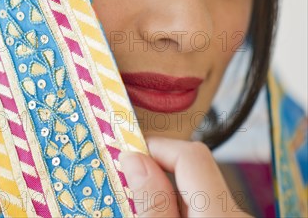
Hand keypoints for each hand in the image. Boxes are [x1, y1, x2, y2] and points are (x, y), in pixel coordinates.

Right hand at [119, 137, 251, 216]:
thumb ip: (153, 204)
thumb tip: (133, 159)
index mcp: (219, 213)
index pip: (189, 153)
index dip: (153, 147)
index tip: (124, 155)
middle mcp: (235, 214)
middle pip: (191, 171)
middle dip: (155, 173)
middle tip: (125, 185)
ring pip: (195, 192)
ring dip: (165, 195)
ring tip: (139, 207)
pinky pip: (203, 208)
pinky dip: (178, 210)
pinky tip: (160, 216)